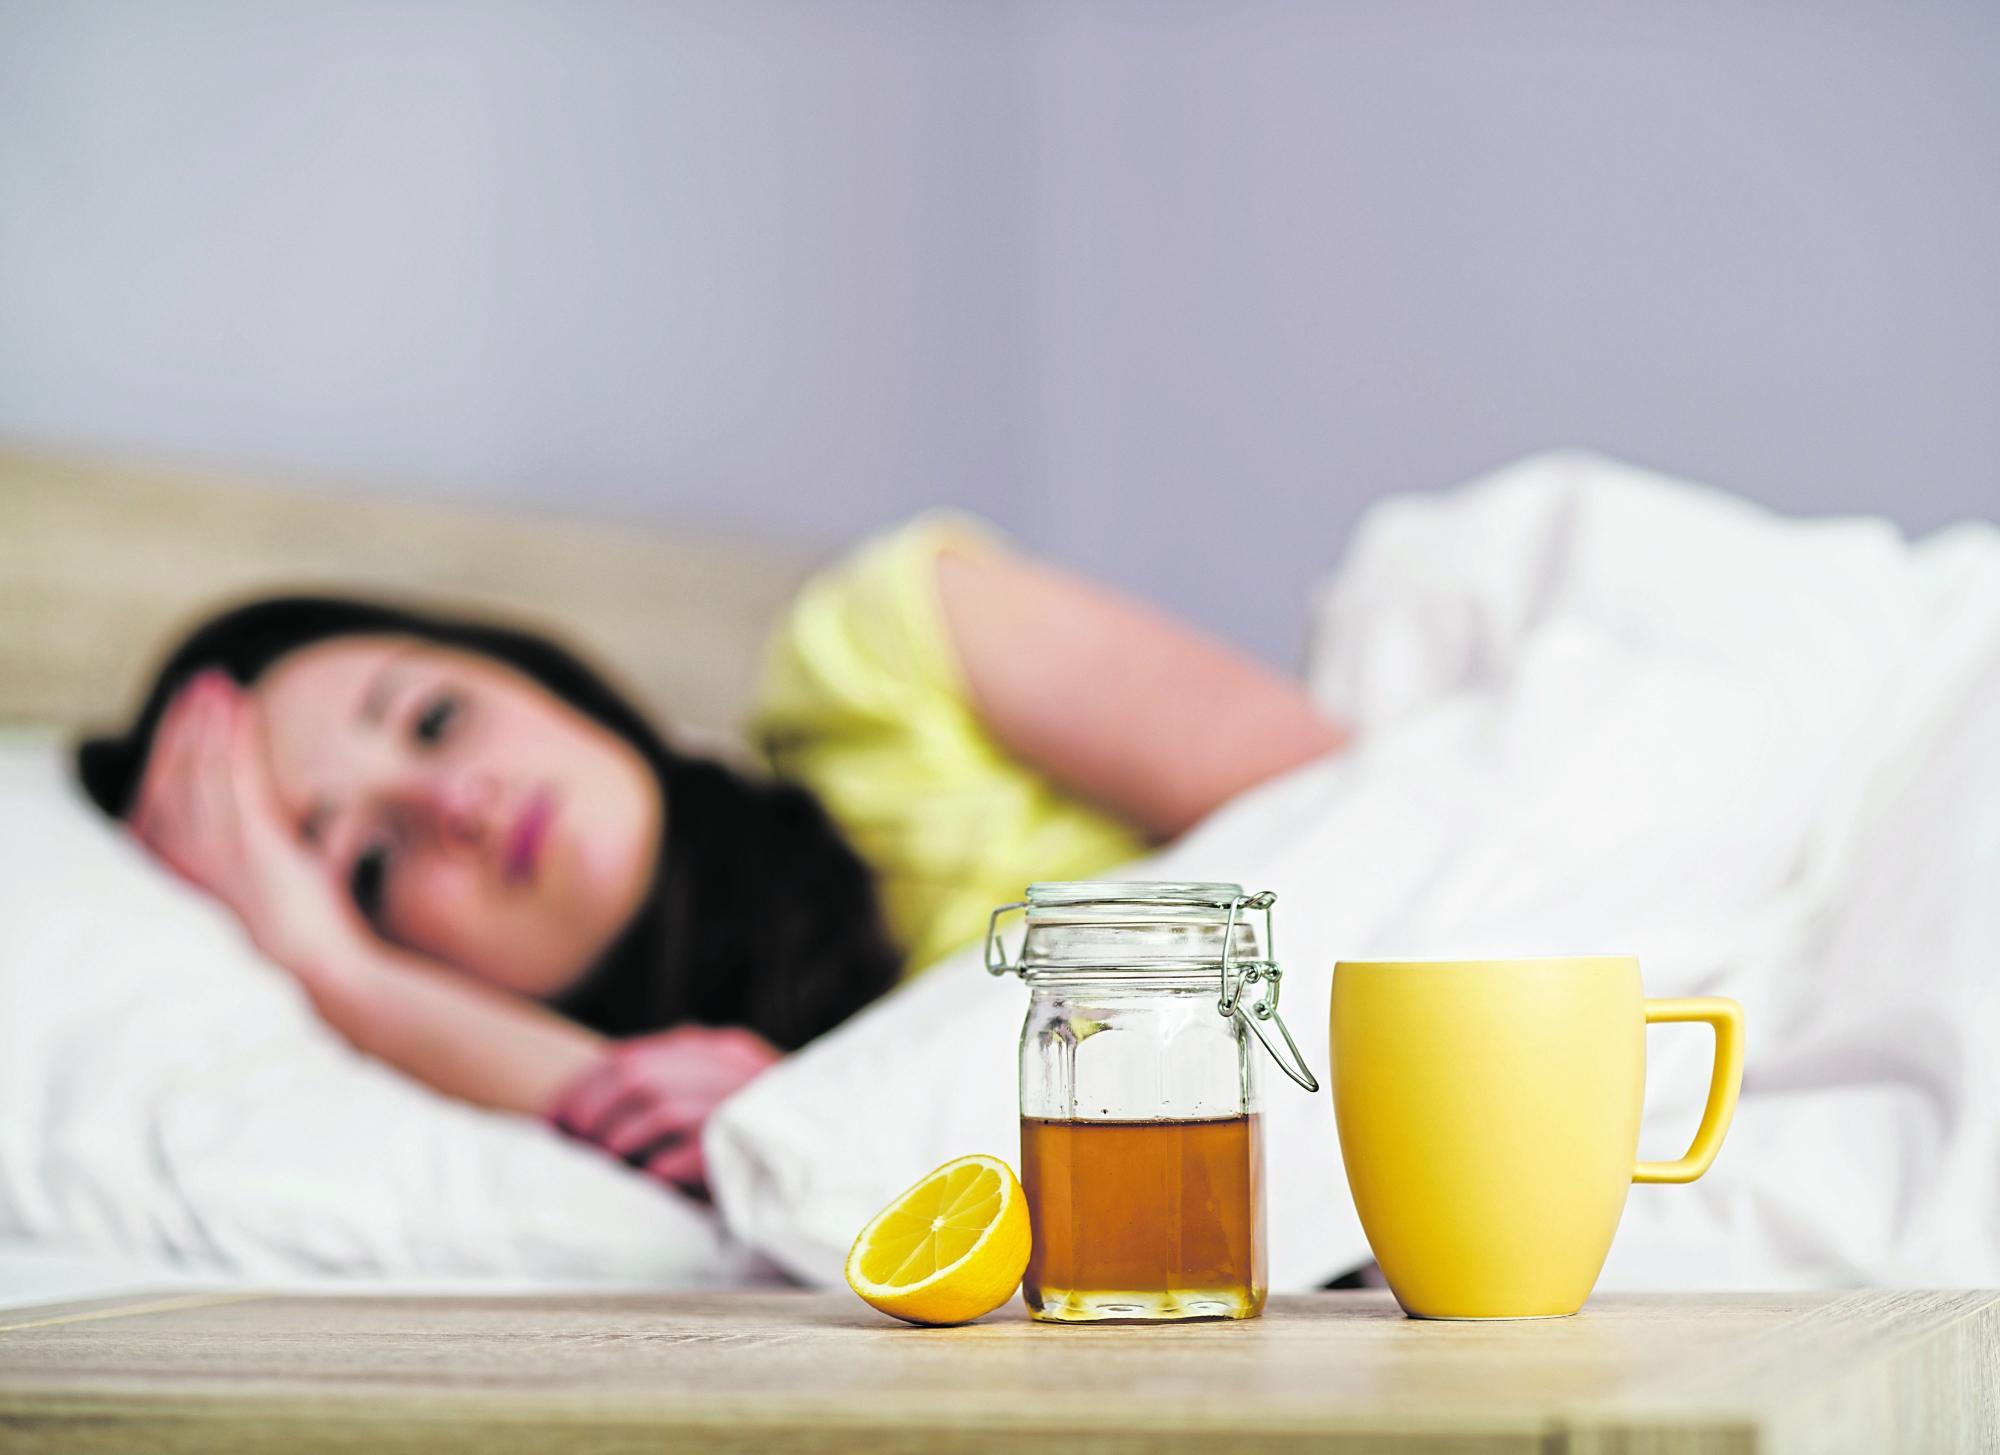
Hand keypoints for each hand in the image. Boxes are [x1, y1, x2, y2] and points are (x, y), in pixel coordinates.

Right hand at [131, 670, 373, 982]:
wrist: (318, 967)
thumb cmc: (293, 929)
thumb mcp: (254, 881)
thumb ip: (242, 842)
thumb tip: (257, 803)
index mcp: (178, 870)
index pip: (158, 795)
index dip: (169, 748)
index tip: (183, 712)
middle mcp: (188, 858)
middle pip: (172, 774)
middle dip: (184, 723)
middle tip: (199, 683)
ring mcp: (217, 851)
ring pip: (201, 769)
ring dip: (208, 721)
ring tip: (218, 686)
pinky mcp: (252, 843)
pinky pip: (236, 776)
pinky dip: (235, 737)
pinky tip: (241, 709)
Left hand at [549, 1025, 782, 1201]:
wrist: (837, 1165)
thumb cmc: (768, 1142)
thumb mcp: (724, 1099)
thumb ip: (679, 1089)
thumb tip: (594, 1115)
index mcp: (722, 1050)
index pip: (632, 1059)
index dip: (582, 1090)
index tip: (554, 1123)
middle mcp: (734, 1068)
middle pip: (638, 1078)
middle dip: (590, 1112)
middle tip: (571, 1146)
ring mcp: (746, 1104)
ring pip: (659, 1109)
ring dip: (618, 1141)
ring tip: (608, 1165)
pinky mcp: (752, 1146)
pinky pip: (687, 1154)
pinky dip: (657, 1169)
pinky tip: (647, 1183)